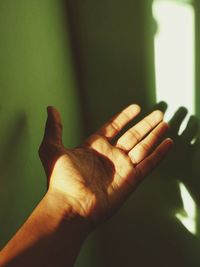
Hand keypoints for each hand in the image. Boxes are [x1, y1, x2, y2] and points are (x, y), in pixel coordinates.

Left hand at [39, 104, 172, 226]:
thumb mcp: (52, 149)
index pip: (114, 127)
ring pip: (143, 146)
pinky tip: (168, 143)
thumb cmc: (60, 180)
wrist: (71, 205)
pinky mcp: (131, 179)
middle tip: (158, 113)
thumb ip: (54, 128)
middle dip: (146, 124)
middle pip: (133, 135)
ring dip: (155, 135)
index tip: (135, 108)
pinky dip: (159, 154)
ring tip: (165, 123)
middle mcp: (110, 156)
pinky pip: (149, 163)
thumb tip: (51, 109)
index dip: (125, 117)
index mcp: (95, 147)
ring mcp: (122, 167)